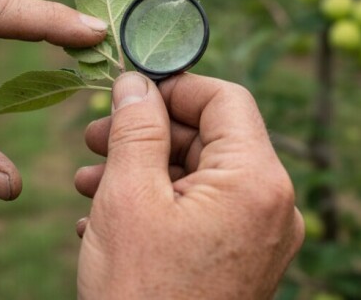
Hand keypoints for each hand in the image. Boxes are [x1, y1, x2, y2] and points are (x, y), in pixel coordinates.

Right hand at [74, 73, 303, 298]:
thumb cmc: (141, 294)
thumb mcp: (129, 197)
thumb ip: (137, 127)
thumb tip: (136, 81)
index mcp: (257, 182)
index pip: (225, 99)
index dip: (173, 86)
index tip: (126, 91)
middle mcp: (272, 208)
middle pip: (211, 138)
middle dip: (147, 132)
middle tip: (93, 138)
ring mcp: (259, 240)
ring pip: (200, 178)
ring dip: (142, 169)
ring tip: (88, 181)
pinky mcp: (240, 263)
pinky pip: (202, 214)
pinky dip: (157, 204)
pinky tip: (105, 217)